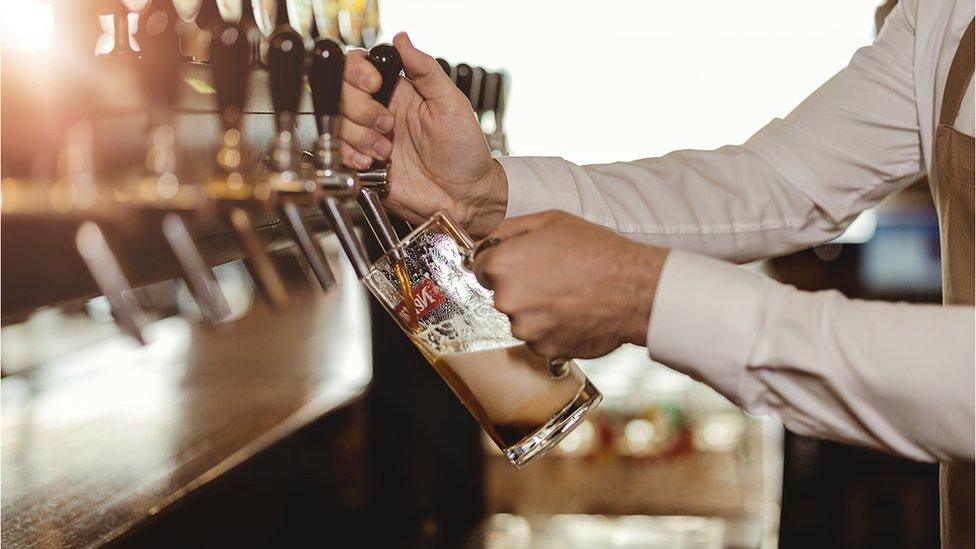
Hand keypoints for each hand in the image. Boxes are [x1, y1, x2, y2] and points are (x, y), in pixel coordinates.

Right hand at [339, 32, 507, 236]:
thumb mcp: (452, 104)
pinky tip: (373, 164)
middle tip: (388, 126)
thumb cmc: (465, 153)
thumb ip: (426, 70)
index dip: (358, 74)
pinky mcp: (363, 167)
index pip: (358, 69)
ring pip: (337, 124)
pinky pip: (338, 154)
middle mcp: (378, 113)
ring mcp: (368, 140)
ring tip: (387, 151)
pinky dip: (351, 157)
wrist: (465, 198)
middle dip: (362, 110)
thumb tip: (403, 39)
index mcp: (397, 93)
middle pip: (341, 95)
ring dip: (360, 137)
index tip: (375, 86)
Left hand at [471, 211, 668, 358]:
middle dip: (520, 285)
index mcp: (503, 265)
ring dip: (536, 309)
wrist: (635, 289)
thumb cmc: (598, 252)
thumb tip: (488, 240)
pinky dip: (552, 327)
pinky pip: (539, 337)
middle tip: (553, 275)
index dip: (501, 262)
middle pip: (501, 293)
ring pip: (521, 317)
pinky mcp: (544, 349)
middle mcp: (508, 300)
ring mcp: (526, 329)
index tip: (520, 263)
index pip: (480, 267)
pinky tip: (573, 311)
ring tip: (568, 293)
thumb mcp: (550, 221)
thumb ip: (509, 229)